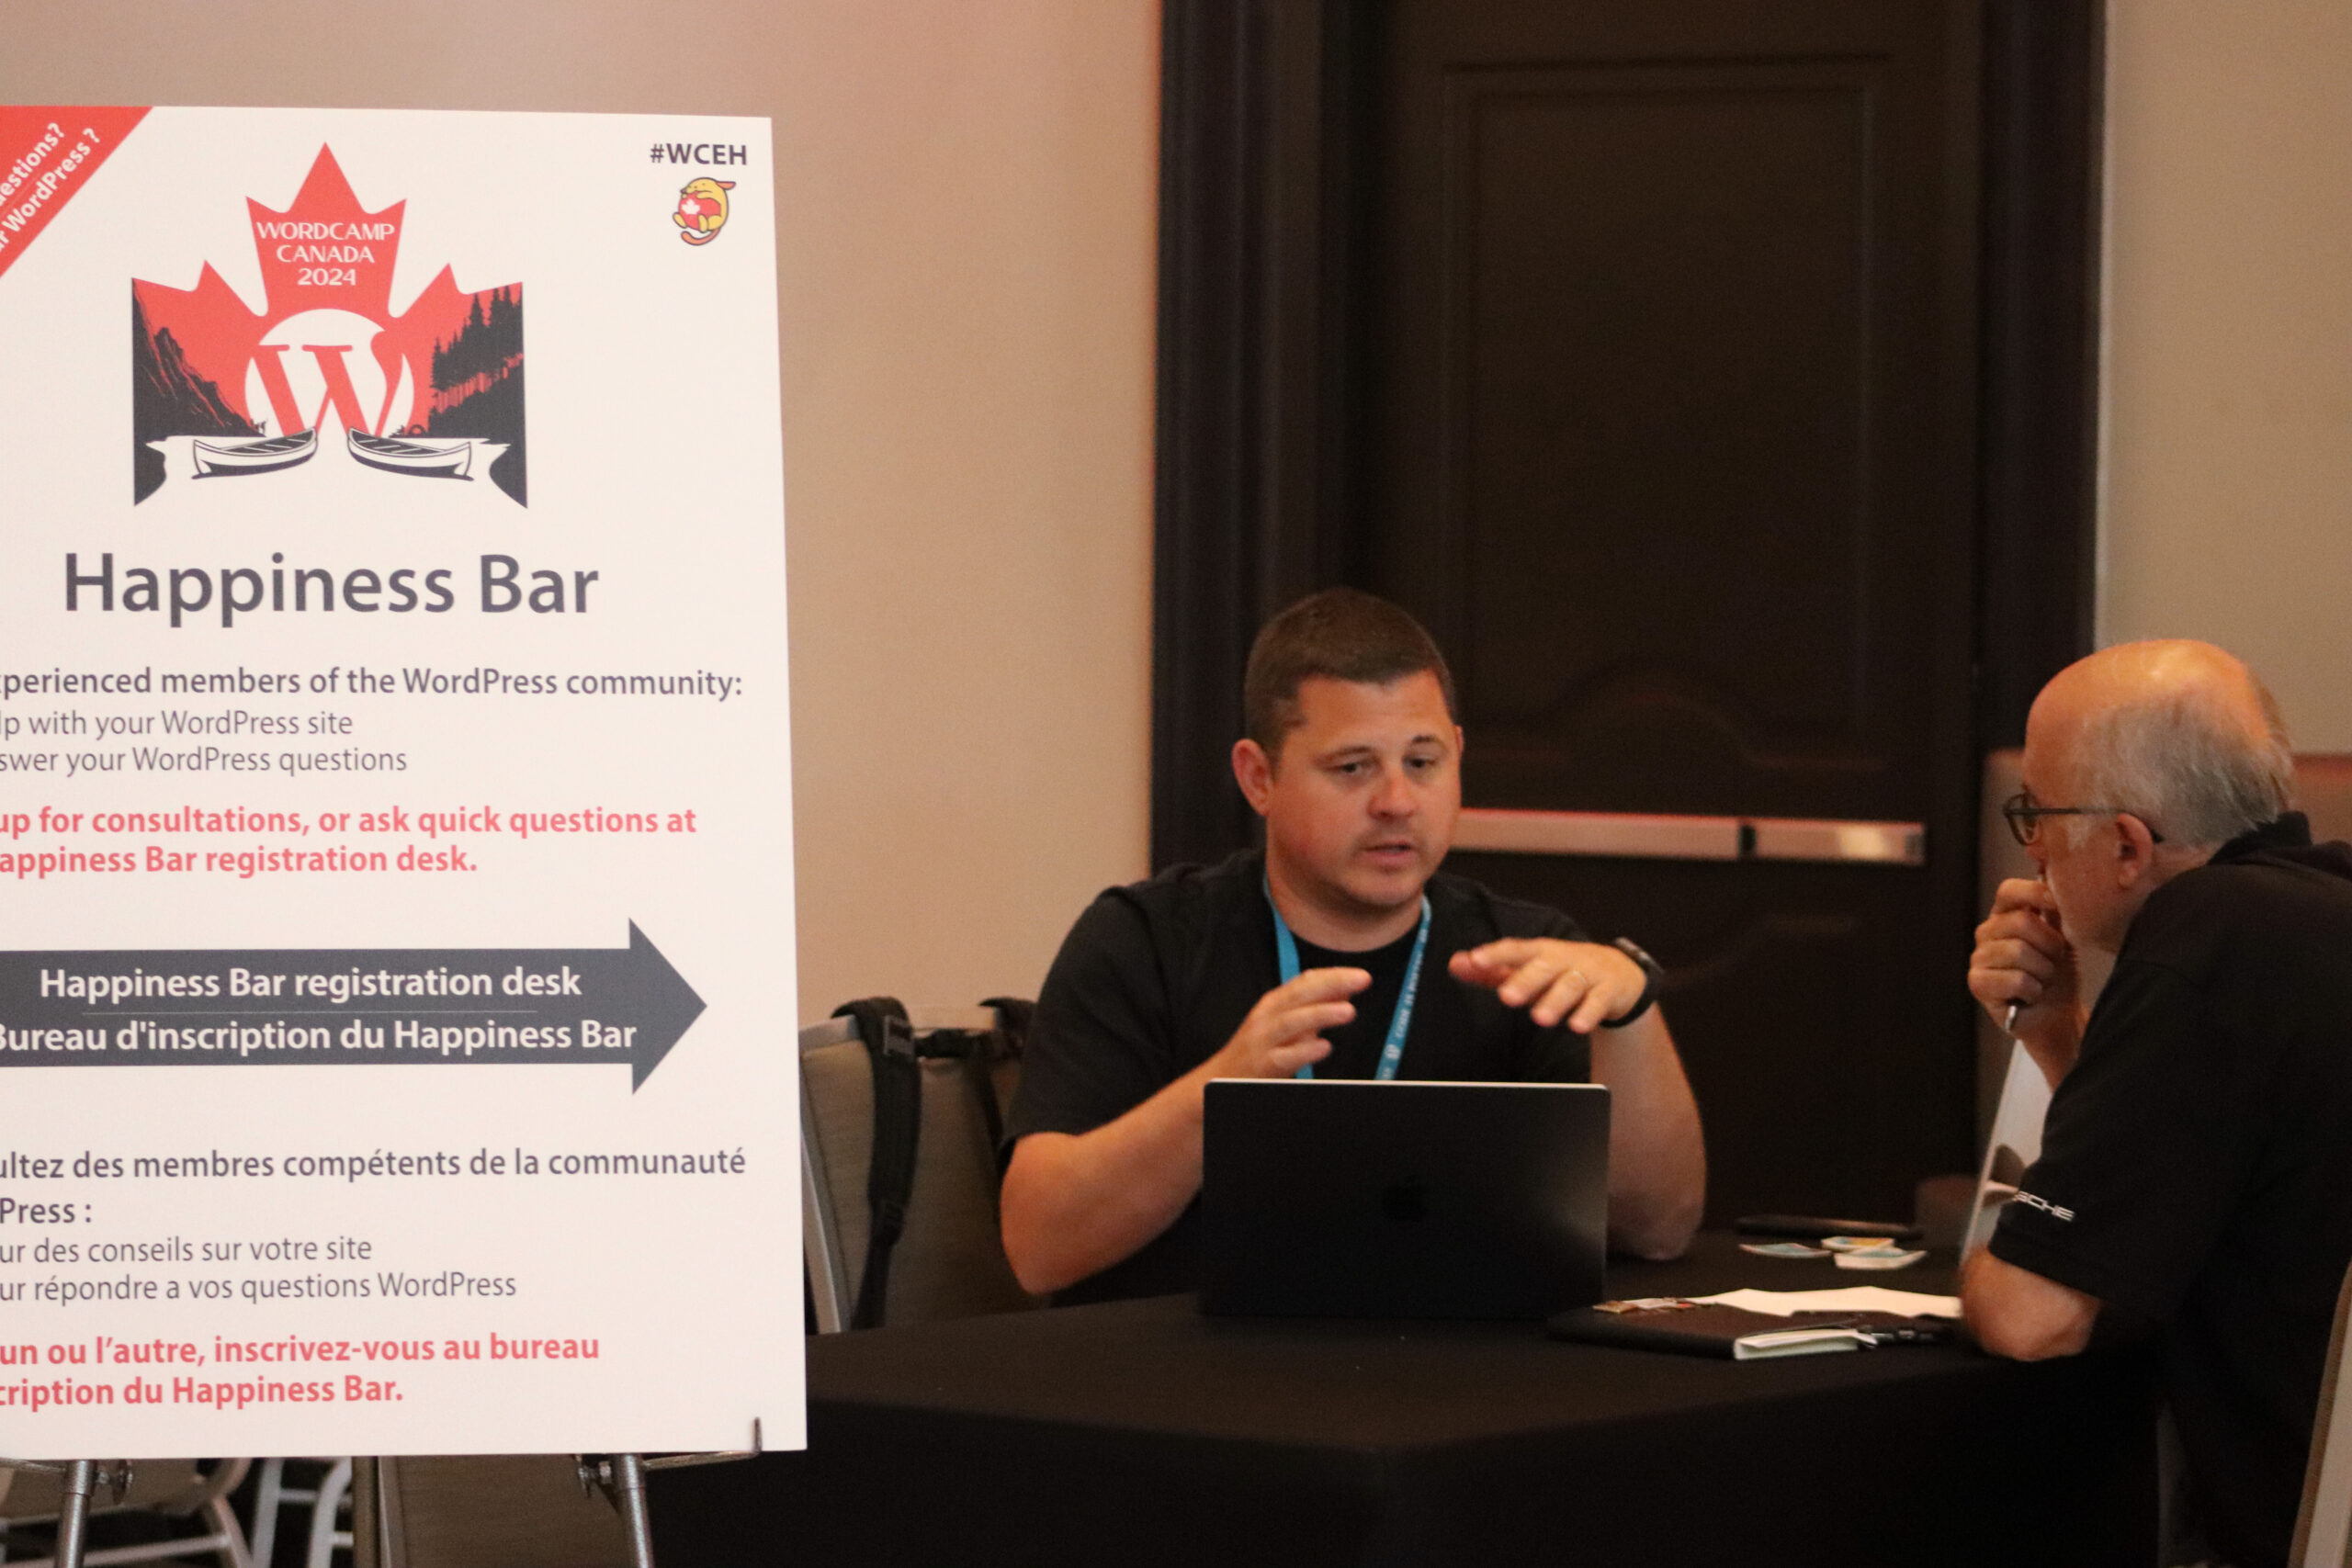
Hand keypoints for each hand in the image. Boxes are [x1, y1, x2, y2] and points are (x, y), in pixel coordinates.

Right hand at [1206, 967, 1369, 1078]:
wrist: (1218, 1082)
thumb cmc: (1258, 1051)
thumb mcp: (1284, 1024)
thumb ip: (1313, 1007)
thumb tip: (1345, 987)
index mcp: (1273, 1004)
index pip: (1304, 983)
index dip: (1332, 976)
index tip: (1359, 974)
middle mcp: (1266, 1018)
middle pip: (1299, 996)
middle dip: (1331, 985)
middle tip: (1362, 980)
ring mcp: (1262, 1042)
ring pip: (1291, 1023)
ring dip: (1320, 1014)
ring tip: (1349, 1011)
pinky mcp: (1260, 1066)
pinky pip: (1283, 1057)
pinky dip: (1304, 1050)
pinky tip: (1325, 1047)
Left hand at [1449, 938, 1644, 1031]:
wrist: (1617, 974)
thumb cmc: (1560, 971)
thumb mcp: (1528, 968)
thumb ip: (1491, 970)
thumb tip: (1455, 964)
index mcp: (1539, 951)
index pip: (1515, 949)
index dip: (1495, 954)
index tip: (1474, 960)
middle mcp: (1562, 959)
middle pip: (1543, 967)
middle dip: (1525, 981)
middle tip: (1506, 997)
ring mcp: (1586, 974)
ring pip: (1570, 985)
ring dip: (1555, 1001)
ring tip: (1540, 1018)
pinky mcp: (1607, 991)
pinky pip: (1598, 1002)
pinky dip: (1588, 1013)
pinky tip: (1577, 1026)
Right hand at [1968, 877, 2079, 1042]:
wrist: (2056, 1015)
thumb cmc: (2058, 975)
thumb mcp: (2063, 936)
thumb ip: (2056, 909)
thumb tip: (2058, 875)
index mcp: (2006, 916)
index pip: (2009, 890)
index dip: (2034, 893)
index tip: (2058, 905)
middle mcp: (1987, 932)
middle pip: (2020, 922)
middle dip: (2050, 945)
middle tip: (2055, 960)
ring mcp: (1979, 958)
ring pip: (2019, 952)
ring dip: (2044, 971)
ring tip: (2042, 980)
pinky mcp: (1977, 984)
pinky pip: (2015, 979)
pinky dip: (2032, 990)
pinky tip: (2029, 995)